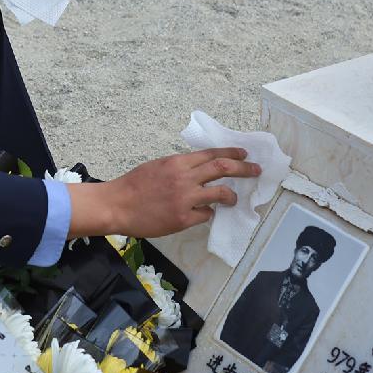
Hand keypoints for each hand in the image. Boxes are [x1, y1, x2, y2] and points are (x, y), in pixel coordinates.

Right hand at [66, 149, 260, 238]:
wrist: (117, 205)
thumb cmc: (133, 185)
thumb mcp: (158, 166)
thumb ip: (179, 167)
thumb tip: (199, 170)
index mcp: (177, 162)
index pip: (211, 154)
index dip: (231, 153)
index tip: (244, 154)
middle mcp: (184, 178)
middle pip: (223, 169)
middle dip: (243, 168)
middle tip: (255, 170)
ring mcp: (185, 199)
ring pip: (220, 193)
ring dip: (231, 195)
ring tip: (234, 198)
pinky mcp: (182, 219)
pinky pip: (205, 215)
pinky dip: (207, 213)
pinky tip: (204, 214)